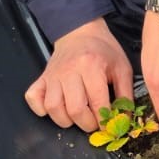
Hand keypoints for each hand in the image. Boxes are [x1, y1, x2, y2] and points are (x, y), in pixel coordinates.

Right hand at [25, 18, 133, 132]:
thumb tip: (124, 120)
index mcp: (91, 66)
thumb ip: (125, 95)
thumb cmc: (103, 50)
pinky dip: (41, 109)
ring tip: (76, 117)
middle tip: (93, 122)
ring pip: (53, 107)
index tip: (108, 126)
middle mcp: (69, 71)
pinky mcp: (41, 78)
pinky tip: (56, 108)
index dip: (104, 121)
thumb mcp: (122, 68)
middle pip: (74, 109)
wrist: (81, 32)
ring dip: (65, 119)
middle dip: (86, 124)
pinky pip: (33, 98)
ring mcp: (52, 75)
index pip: (97, 102)